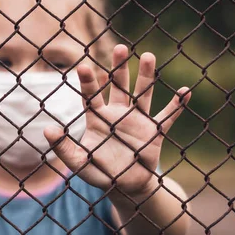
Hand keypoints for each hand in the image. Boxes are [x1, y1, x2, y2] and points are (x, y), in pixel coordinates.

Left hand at [44, 45, 190, 197]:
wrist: (125, 186)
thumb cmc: (99, 173)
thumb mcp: (79, 162)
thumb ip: (63, 147)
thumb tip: (48, 129)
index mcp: (98, 118)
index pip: (91, 96)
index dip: (88, 82)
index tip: (83, 66)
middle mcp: (118, 114)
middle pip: (118, 86)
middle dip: (119, 69)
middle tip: (120, 48)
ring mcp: (138, 121)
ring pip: (142, 94)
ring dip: (146, 76)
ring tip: (147, 56)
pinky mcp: (154, 132)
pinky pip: (167, 116)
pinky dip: (177, 105)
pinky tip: (186, 91)